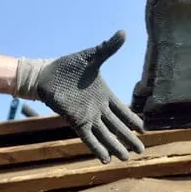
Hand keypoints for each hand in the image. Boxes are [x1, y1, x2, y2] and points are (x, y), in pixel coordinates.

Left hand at [15, 31, 144, 162]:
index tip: (144, 130)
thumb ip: (108, 48)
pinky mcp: (76, 121)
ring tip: (126, 158)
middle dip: (129, 138)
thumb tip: (123, 32)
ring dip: (116, 146)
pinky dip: (97, 148)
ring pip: (106, 135)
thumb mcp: (91, 56)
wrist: (46, 74)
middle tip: (142, 151)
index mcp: (105, 95)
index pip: (123, 111)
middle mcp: (98, 109)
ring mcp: (88, 116)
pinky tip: (106, 159)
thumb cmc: (68, 66)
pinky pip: (89, 138)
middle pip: (118, 127)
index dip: (133, 120)